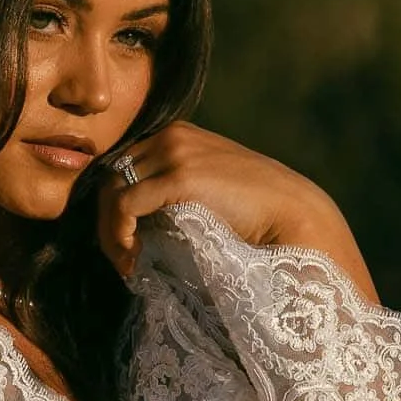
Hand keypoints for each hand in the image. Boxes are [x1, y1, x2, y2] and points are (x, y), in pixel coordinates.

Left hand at [96, 123, 376, 299]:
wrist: (293, 212)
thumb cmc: (255, 211)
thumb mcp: (210, 185)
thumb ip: (177, 186)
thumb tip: (139, 220)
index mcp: (177, 134)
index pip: (122, 167)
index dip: (115, 208)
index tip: (127, 245)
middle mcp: (170, 135)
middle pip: (111, 178)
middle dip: (108, 223)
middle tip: (123, 260)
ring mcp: (174, 153)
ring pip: (111, 193)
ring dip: (112, 235)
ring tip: (129, 266)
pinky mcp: (179, 177)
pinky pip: (125, 207)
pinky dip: (120, 237)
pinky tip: (136, 261)